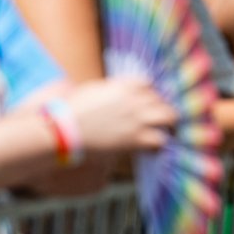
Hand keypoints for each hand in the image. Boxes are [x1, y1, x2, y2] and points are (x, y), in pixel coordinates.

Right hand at [63, 77, 180, 154]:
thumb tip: (112, 91)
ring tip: (168, 132)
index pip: (148, 84)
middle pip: (161, 100)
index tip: (147, 103)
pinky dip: (160, 144)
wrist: (64, 131)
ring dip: (169, 124)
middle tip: (160, 119)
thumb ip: (109, 88)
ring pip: (169, 116)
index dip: (149, 94)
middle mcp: (135, 99)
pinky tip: (154, 149)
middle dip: (161, 109)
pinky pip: (160, 140)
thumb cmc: (72, 111)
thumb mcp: (92, 90)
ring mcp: (137, 118)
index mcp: (123, 85)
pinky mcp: (135, 138)